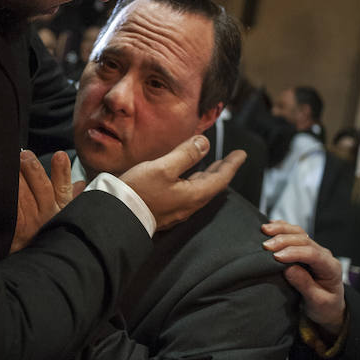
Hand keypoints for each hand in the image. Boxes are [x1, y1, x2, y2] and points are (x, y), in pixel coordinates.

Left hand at [10, 150, 84, 252]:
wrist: (33, 259)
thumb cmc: (47, 231)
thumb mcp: (64, 214)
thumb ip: (71, 196)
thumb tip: (81, 183)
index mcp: (62, 208)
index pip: (64, 188)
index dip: (62, 172)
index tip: (59, 156)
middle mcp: (49, 216)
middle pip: (42, 188)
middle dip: (33, 169)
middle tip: (24, 155)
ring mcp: (33, 223)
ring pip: (24, 195)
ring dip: (17, 178)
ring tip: (9, 163)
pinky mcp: (16, 230)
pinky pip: (11, 209)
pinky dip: (6, 195)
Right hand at [119, 135, 245, 231]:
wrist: (117, 216)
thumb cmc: (139, 191)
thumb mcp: (163, 168)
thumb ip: (185, 154)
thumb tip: (205, 143)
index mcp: (193, 195)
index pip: (220, 178)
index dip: (232, 164)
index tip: (242, 154)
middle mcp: (188, 205)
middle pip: (211, 185)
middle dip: (221, 170)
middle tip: (231, 159)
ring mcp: (177, 209)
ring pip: (199, 189)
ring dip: (207, 176)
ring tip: (211, 166)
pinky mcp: (165, 210)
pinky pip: (187, 193)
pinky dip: (193, 181)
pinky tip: (187, 177)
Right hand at [262, 220, 345, 334]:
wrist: (329, 307)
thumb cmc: (325, 306)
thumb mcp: (317, 302)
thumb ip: (305, 285)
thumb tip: (288, 269)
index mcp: (331, 268)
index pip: (312, 254)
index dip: (294, 253)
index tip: (276, 257)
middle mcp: (324, 255)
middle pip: (304, 240)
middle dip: (284, 240)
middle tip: (265, 246)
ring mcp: (315, 249)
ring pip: (299, 233)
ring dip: (281, 230)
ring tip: (264, 230)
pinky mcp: (305, 248)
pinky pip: (294, 233)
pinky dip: (282, 227)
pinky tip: (271, 225)